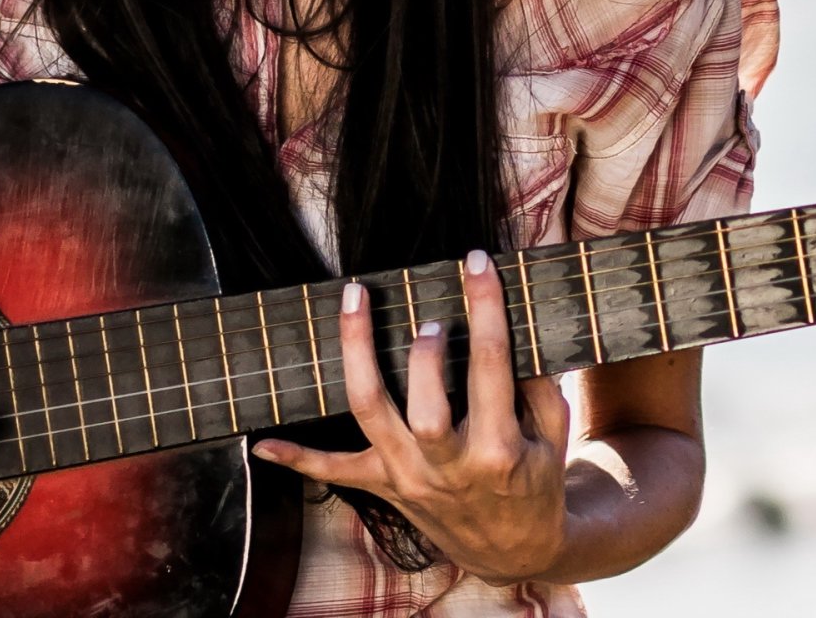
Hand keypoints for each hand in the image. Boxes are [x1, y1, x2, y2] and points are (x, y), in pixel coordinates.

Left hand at [251, 250, 572, 584]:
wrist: (515, 552)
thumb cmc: (535, 481)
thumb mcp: (553, 436)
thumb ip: (538, 385)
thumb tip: (509, 323)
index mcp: (498, 449)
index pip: (491, 366)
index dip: (484, 307)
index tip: (475, 263)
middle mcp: (448, 466)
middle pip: (423, 404)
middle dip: (423, 355)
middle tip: (428, 318)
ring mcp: (410, 478)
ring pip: (370, 413)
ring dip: (357, 354)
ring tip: (354, 301)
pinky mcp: (385, 487)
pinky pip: (334, 474)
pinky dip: (297, 459)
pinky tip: (262, 444)